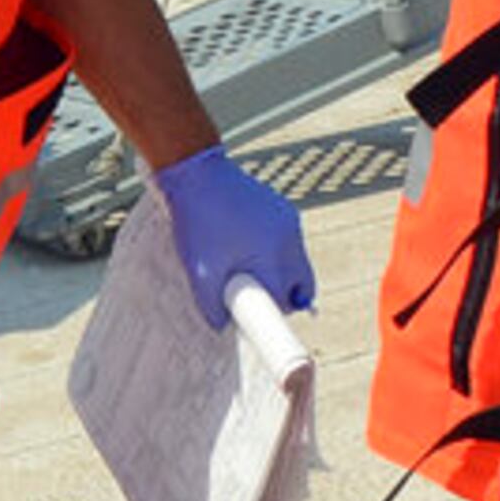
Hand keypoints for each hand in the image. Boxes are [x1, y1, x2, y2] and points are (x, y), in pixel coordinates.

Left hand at [153, 145, 315, 329]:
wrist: (198, 175)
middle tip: (256, 298)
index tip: (263, 320)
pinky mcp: (287, 211)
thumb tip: (223, 326)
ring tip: (246, 267)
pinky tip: (248, 244)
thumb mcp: (198, 272)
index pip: (285, 303)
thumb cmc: (196, 223)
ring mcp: (291, 224)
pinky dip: (276, 252)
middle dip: (285, 298)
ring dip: (281, 274)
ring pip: (298, 264)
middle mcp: (289, 242)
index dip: (273, 315)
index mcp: (270, 260)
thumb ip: (211, 307)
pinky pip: (290, 243)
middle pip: (302, 286)